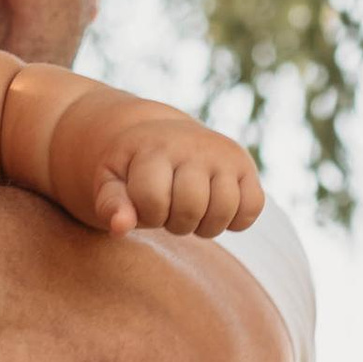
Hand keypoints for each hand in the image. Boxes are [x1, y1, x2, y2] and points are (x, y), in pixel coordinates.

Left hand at [81, 110, 264, 239]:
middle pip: (191, 208)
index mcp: (155, 148)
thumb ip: (110, 205)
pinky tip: (215, 210)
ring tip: (191, 213)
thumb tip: (121, 226)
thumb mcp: (111, 181)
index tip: (143, 204)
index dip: (147, 215)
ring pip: (224, 210)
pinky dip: (236, 220)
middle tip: (168, 211)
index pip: (153, 201)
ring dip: (205, 226)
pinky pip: (252, 207)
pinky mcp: (245, 164)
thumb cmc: (132, 167)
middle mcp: (193, 145)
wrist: (161, 135)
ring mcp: (223, 154)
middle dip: (175, 222)